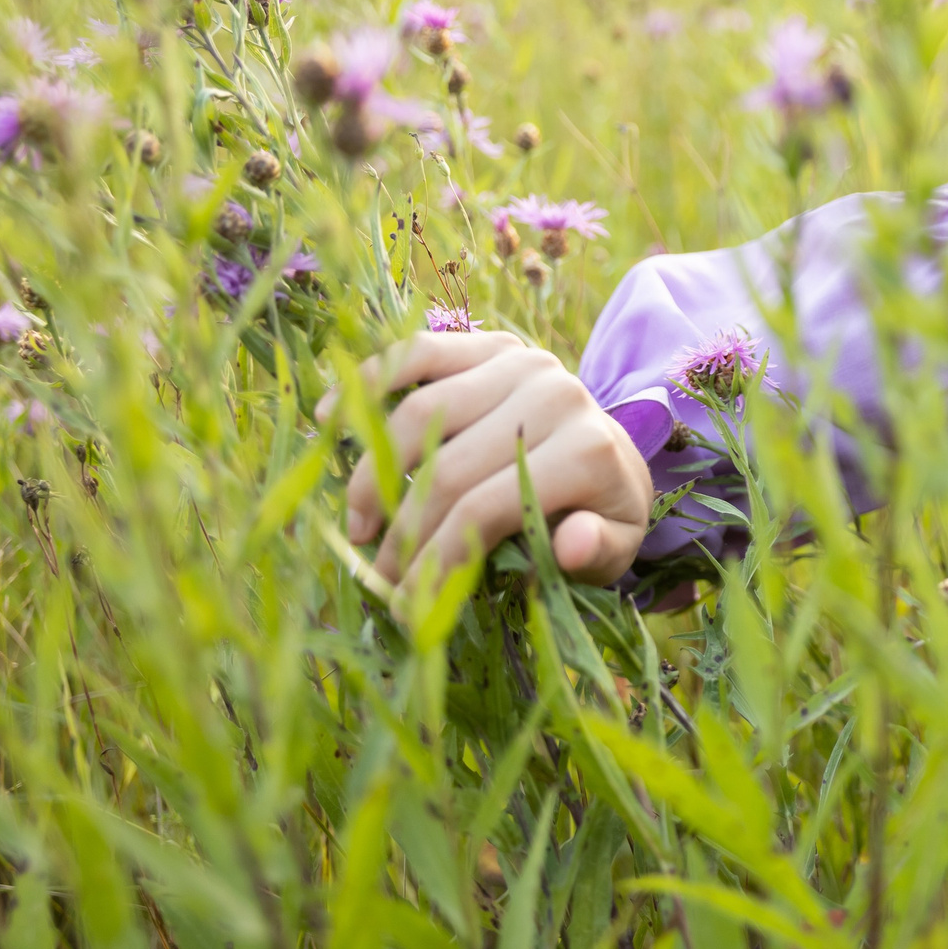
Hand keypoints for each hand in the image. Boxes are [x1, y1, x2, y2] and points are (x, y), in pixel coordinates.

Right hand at [313, 330, 656, 598]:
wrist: (614, 454)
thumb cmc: (602, 511)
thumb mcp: (617, 544)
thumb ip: (596, 549)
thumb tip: (572, 546)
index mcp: (586, 450)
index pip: (486, 510)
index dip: (436, 560)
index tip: (406, 605)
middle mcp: (555, 395)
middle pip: (447, 469)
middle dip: (404, 532)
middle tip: (378, 575)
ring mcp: (521, 361)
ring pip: (419, 415)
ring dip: (373, 474)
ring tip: (358, 526)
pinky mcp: (492, 342)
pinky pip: (420, 354)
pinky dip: (371, 382)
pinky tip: (331, 417)